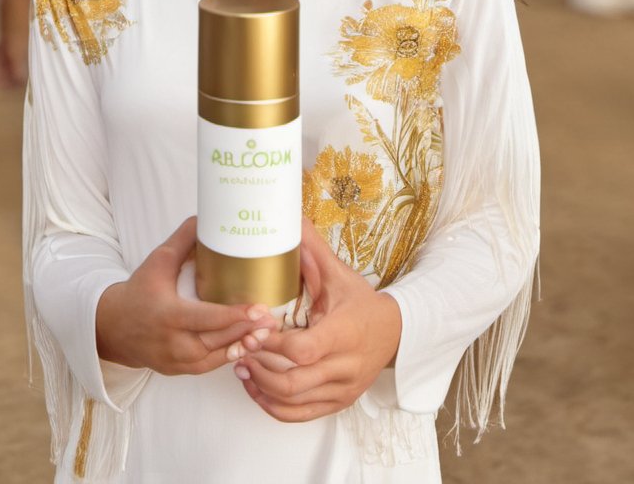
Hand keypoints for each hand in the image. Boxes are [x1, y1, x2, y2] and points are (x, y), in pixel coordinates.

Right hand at [96, 217, 276, 375]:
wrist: (113, 328)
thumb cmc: (138, 291)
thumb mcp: (158, 261)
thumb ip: (182, 240)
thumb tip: (205, 217)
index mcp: (168, 315)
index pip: (206, 318)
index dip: (234, 316)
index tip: (259, 310)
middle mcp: (173, 342)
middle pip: (216, 340)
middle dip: (246, 332)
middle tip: (273, 321)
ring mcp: (176, 361)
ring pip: (215, 357)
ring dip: (242, 346)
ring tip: (265, 334)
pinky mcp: (178, 371)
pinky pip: (208, 366)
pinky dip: (228, 356)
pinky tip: (247, 345)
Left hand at [233, 218, 401, 421]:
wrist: (395, 333)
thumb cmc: (362, 302)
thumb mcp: (340, 274)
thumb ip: (314, 250)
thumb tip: (292, 219)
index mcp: (344, 333)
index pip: (302, 350)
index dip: (271, 344)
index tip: (252, 330)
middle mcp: (344, 367)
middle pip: (292, 382)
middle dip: (259, 367)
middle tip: (238, 349)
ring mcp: (341, 389)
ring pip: (292, 402)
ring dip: (260, 386)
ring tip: (241, 366)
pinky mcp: (337, 403)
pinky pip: (299, 415)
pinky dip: (272, 406)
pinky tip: (256, 387)